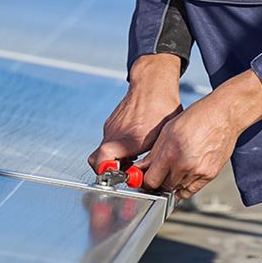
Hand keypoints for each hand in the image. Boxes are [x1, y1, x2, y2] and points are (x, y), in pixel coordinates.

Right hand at [87, 53, 183, 172]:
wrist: (153, 84)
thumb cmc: (162, 108)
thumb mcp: (163, 137)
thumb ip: (153, 158)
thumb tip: (152, 177)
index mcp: (128, 139)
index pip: (102, 161)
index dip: (106, 172)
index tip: (117, 177)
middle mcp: (114, 133)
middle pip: (98, 160)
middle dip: (108, 170)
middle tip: (124, 172)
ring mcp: (110, 127)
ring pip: (103, 151)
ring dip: (115, 158)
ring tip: (133, 158)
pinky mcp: (111, 123)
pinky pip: (109, 140)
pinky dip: (117, 147)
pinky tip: (134, 144)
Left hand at [136, 69, 261, 198]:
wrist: (224, 115)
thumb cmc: (198, 117)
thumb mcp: (168, 130)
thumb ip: (154, 153)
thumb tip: (143, 168)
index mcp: (171, 152)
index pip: (151, 181)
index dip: (146, 179)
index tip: (147, 177)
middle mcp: (184, 165)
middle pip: (164, 186)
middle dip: (160, 180)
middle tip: (161, 171)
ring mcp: (198, 171)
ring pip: (178, 188)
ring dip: (174, 181)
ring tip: (177, 167)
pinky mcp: (210, 174)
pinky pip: (192, 190)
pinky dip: (186, 186)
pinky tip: (184, 175)